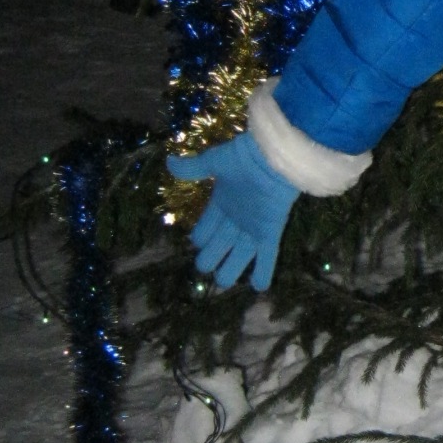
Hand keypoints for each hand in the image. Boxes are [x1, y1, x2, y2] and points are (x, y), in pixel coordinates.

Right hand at [167, 133, 298, 290]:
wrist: (274, 155)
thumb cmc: (244, 156)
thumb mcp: (215, 161)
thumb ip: (192, 168)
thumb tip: (168, 163)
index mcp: (221, 202)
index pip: (205, 228)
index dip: (200, 237)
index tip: (196, 243)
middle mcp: (236, 219)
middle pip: (219, 246)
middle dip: (211, 258)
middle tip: (205, 267)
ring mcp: (253, 227)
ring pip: (239, 256)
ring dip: (232, 270)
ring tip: (224, 282)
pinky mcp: (270, 231)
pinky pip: (267, 256)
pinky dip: (263, 272)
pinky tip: (259, 288)